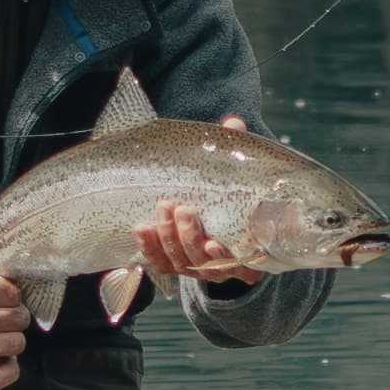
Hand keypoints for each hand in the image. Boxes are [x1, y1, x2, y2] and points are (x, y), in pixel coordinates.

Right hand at [0, 250, 30, 388]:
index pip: (10, 292)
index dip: (11, 294)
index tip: (5, 297)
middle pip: (17, 318)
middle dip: (15, 315)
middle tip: (4, 315)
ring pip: (14, 344)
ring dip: (12, 338)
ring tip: (0, 334)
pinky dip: (8, 368)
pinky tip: (0, 358)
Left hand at [134, 117, 264, 291]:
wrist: (205, 199)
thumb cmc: (228, 186)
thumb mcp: (233, 170)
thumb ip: (235, 151)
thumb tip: (233, 124)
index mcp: (247, 248)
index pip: (239, 264)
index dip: (224, 258)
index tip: (214, 243)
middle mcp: (222, 263)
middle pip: (204, 262)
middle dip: (189, 238)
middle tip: (183, 209)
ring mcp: (195, 265)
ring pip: (181, 262)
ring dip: (169, 238)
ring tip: (163, 208)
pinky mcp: (172, 263)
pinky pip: (159, 262)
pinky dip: (148, 247)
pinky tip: (142, 228)